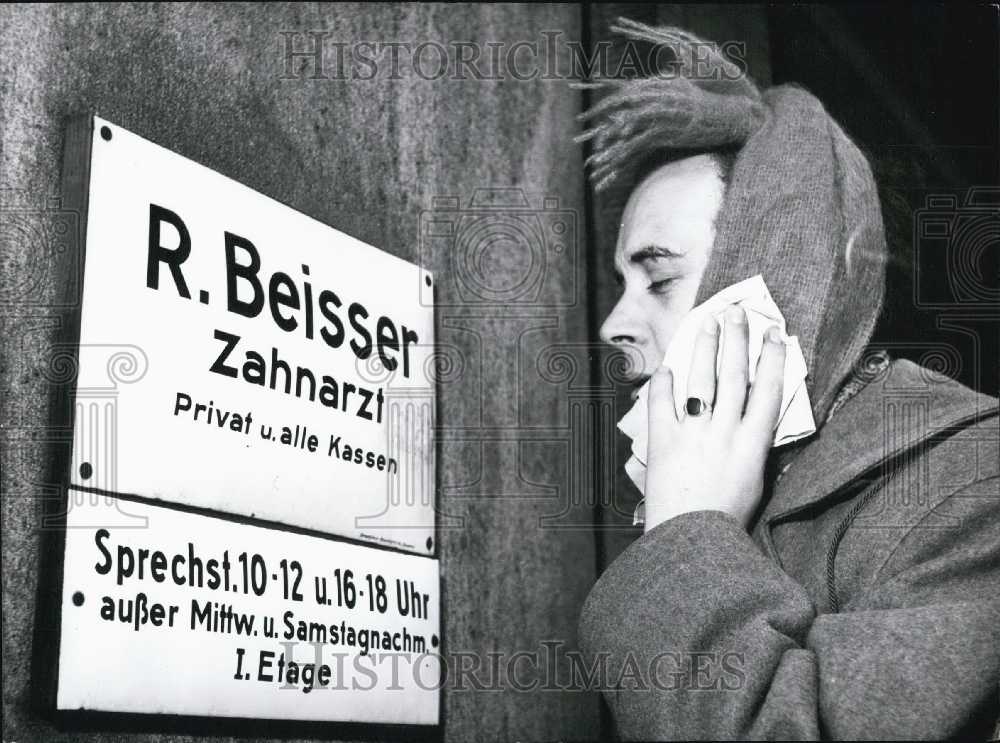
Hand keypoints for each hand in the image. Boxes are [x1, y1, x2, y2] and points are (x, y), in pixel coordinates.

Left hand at [644, 304, 786, 531]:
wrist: (691, 541)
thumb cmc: (726, 520)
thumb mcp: (755, 483)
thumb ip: (754, 449)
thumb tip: (754, 420)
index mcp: (753, 444)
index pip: (768, 390)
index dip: (771, 358)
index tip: (774, 333)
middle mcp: (725, 432)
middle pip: (734, 375)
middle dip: (737, 340)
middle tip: (737, 312)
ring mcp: (693, 434)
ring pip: (702, 380)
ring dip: (705, 348)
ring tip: (709, 323)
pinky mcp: (663, 441)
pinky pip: (662, 403)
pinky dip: (663, 383)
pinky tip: (666, 366)